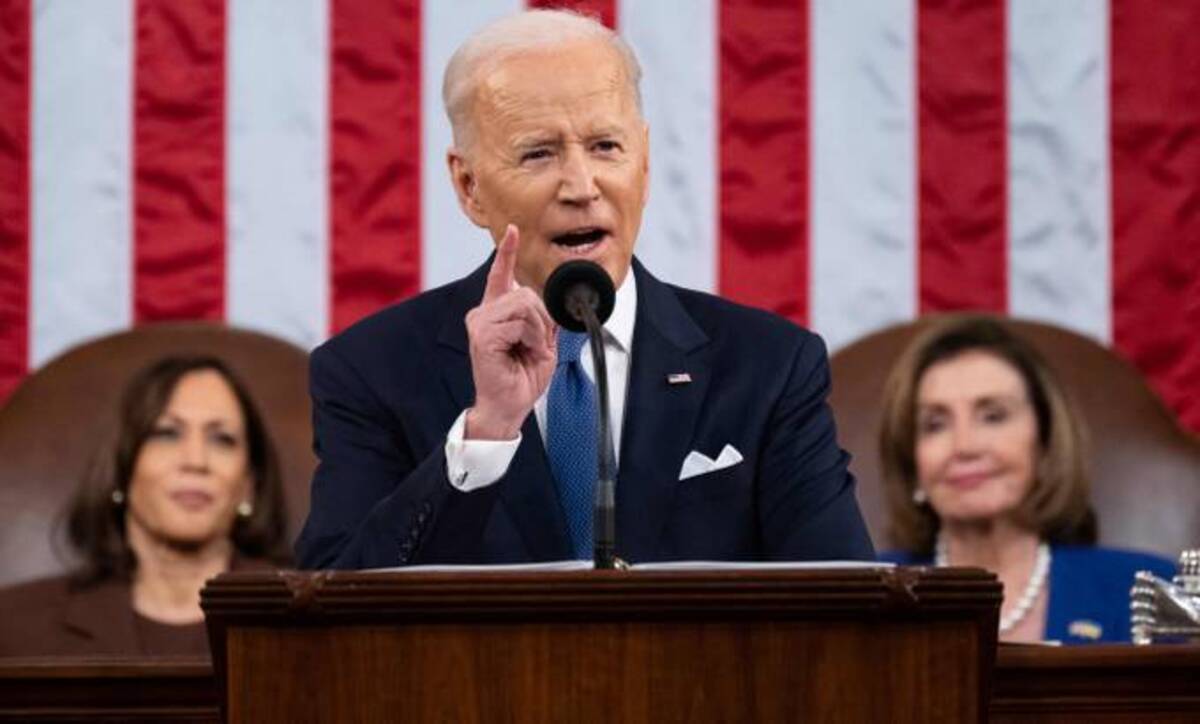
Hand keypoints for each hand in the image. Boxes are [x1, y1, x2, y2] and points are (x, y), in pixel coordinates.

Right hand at [464, 225, 556, 439]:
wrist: (509, 406)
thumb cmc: (522, 378)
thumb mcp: (543, 344)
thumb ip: (546, 320)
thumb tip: (560, 303)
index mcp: (497, 312)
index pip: (501, 274)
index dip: (508, 252)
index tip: (514, 230)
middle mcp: (484, 312)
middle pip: (526, 293)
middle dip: (543, 320)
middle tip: (536, 346)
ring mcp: (480, 321)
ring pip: (525, 304)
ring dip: (537, 331)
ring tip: (527, 351)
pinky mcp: (482, 333)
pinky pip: (520, 322)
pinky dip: (531, 338)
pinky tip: (521, 353)